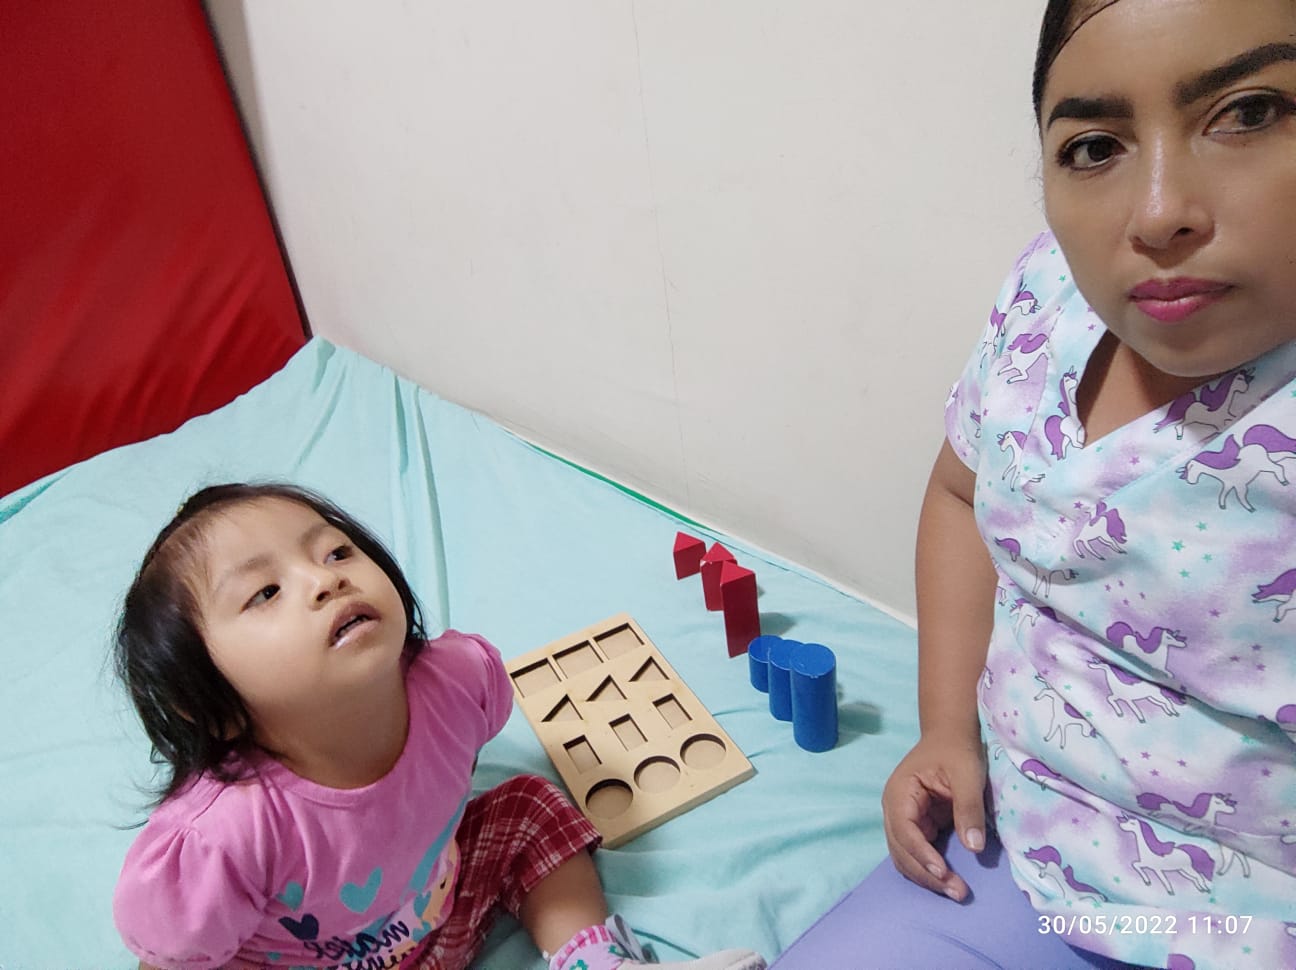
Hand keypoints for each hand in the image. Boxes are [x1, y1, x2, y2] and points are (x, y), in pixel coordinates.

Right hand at [881, 733, 986, 901]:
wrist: (950, 736)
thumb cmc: (956, 750)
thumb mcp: (967, 774)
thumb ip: (968, 808)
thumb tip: (974, 848)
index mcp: (899, 793)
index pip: (904, 830)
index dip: (921, 854)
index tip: (943, 872)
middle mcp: (894, 810)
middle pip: (901, 850)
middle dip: (927, 873)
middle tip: (957, 892)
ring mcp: (903, 820)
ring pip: (905, 857)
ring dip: (927, 876)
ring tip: (955, 891)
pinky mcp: (916, 827)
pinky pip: (916, 854)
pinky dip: (929, 869)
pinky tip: (948, 881)